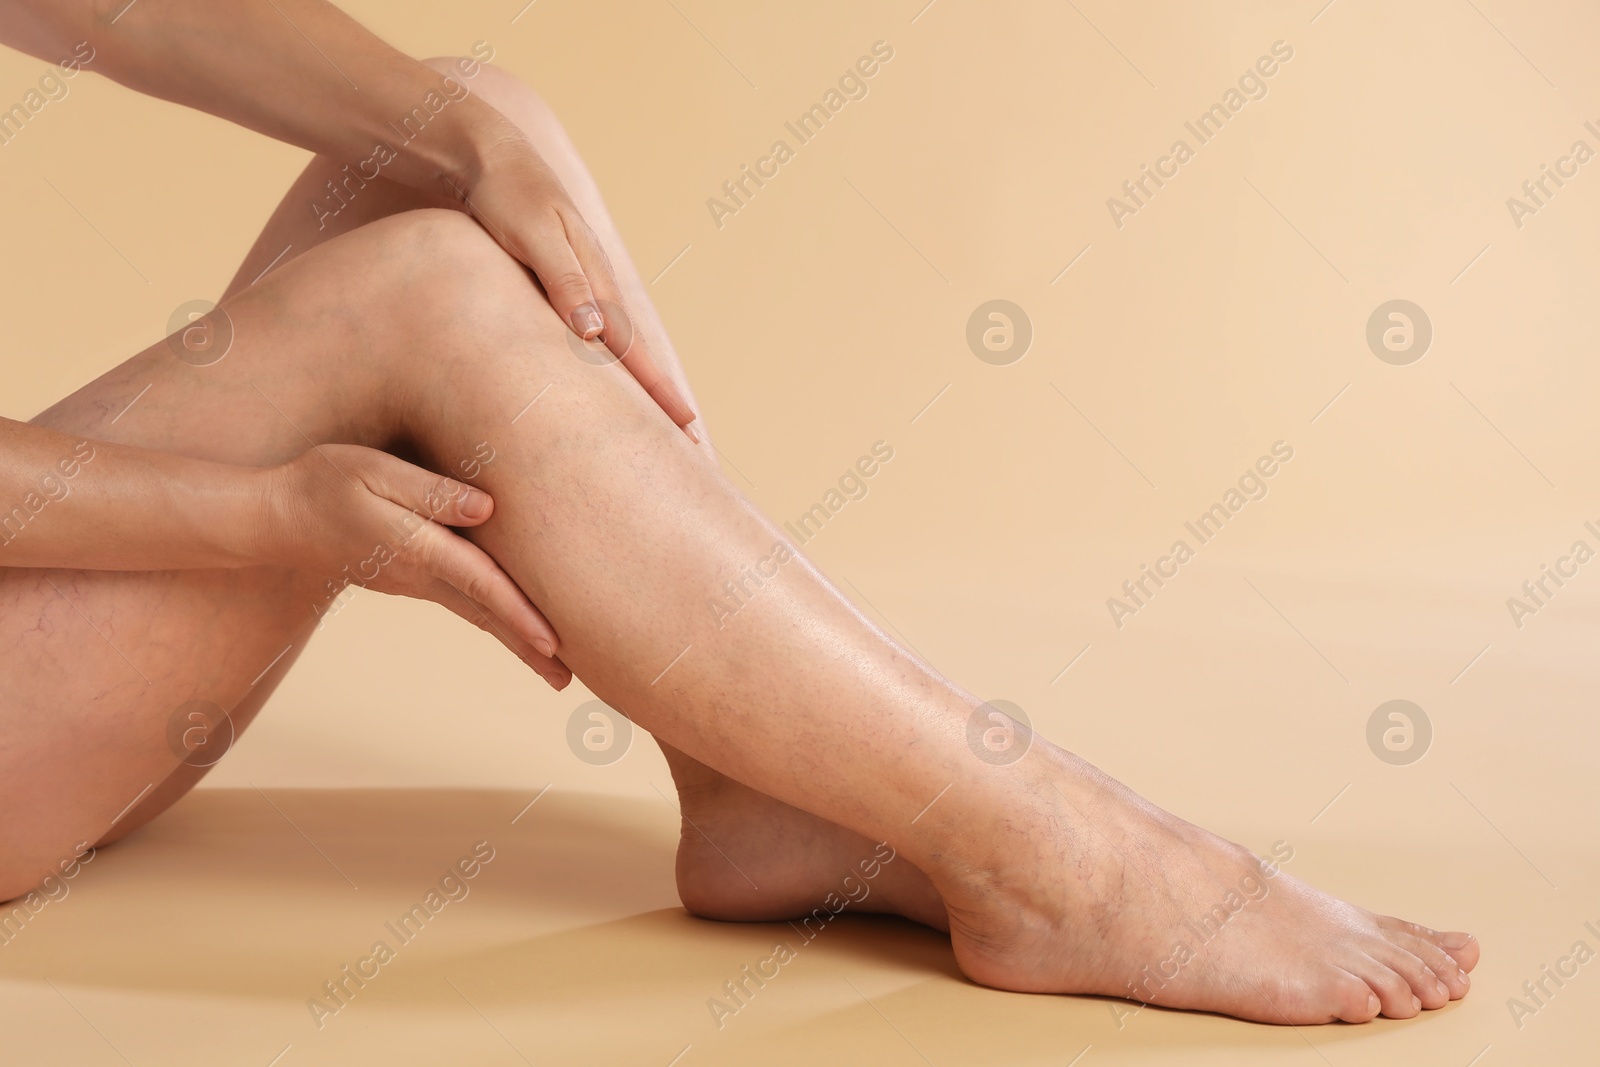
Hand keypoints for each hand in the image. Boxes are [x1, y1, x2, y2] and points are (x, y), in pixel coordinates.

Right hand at [260, 444, 570, 689]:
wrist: (276, 520)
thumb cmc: (324, 483)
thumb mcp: (372, 471)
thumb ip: (429, 490)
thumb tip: (488, 507)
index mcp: (417, 548)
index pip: (480, 584)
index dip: (519, 612)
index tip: (553, 643)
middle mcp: (421, 575)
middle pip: (486, 614)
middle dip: (528, 648)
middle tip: (568, 682)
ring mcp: (416, 583)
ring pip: (477, 614)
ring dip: (516, 642)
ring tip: (555, 669)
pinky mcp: (413, 579)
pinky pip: (464, 604)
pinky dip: (495, 621)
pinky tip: (516, 630)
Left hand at [451, 119, 699, 440]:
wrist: (486, 153)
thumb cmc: (506, 194)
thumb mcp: (533, 236)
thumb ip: (564, 282)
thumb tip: (594, 334)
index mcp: (594, 282)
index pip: (632, 350)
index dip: (658, 392)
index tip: (684, 427)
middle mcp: (593, 289)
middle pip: (633, 356)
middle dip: (659, 399)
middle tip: (688, 443)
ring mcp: (576, 288)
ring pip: (613, 348)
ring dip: (635, 385)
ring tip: (655, 421)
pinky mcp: (555, 285)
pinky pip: (586, 334)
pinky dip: (602, 362)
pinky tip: (602, 378)